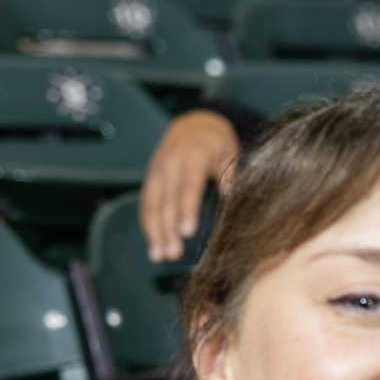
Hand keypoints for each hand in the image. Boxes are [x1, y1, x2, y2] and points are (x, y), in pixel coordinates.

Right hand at [140, 109, 239, 262]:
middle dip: (168, 229)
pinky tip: (153, 244)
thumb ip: (231, 177)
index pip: (188, 187)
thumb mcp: (230, 154)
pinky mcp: (151, 177)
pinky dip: (147, 224)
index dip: (187, 210)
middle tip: (172, 254)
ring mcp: (157, 170)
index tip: (188, 233)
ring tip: (158, 256)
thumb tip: (234, 200)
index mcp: (193, 156)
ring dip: (153, 232)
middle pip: (166, 200)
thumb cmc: (218, 143)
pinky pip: (146, 203)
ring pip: (151, 204)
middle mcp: (170, 163)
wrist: (194, 123)